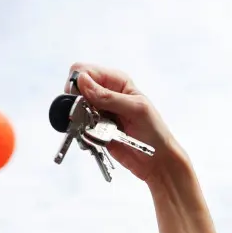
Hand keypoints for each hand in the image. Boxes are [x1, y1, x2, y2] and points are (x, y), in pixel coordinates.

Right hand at [68, 64, 178, 183]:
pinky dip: (82, 133)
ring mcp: (99, 111)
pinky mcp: (95, 128)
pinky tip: (97, 138)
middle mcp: (106, 93)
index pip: (85, 71)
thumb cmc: (155, 133)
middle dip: (78, 103)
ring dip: (81, 120)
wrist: (157, 161)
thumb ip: (108, 96)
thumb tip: (82, 80)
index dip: (79, 84)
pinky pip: (78, 126)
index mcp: (117, 82)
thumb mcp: (136, 110)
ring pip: (74, 109)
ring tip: (99, 130)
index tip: (83, 100)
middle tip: (92, 117)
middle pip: (76, 89)